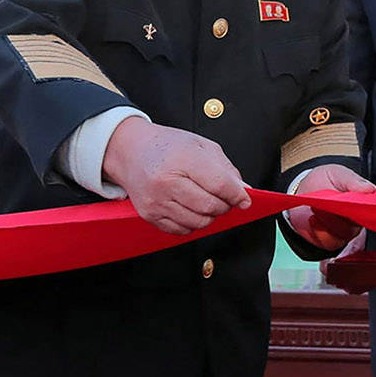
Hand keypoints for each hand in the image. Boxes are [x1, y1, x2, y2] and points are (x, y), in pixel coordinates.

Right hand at [101, 116, 251, 234]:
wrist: (131, 151)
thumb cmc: (167, 146)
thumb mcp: (201, 146)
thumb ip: (226, 169)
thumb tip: (244, 192)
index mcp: (182, 159)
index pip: (219, 184)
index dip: (237, 195)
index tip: (244, 199)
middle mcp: (166, 182)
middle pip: (210, 206)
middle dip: (225, 206)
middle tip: (224, 199)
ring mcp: (156, 200)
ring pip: (198, 222)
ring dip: (210, 216)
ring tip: (206, 202)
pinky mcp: (149, 214)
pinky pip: (181, 230)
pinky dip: (192, 223)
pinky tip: (190, 208)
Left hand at [283, 164, 375, 250]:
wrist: (302, 193)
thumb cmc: (325, 181)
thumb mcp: (337, 174)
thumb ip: (352, 181)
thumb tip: (369, 189)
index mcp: (365, 201)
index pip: (373, 208)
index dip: (364, 208)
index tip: (351, 202)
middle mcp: (359, 219)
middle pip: (358, 223)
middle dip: (341, 213)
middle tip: (328, 202)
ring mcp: (347, 231)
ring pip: (344, 233)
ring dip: (328, 221)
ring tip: (316, 208)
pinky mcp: (333, 241)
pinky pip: (330, 242)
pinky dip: (320, 232)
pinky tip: (313, 220)